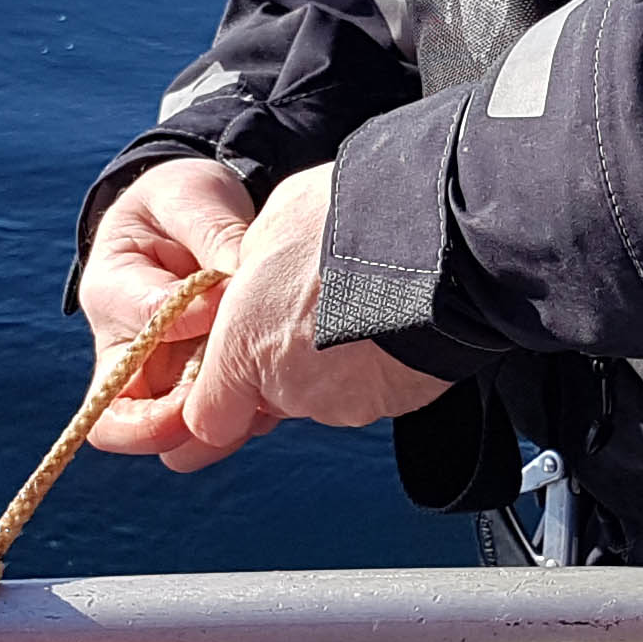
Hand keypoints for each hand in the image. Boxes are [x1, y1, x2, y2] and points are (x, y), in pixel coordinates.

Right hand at [81, 157, 258, 465]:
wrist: (193, 217)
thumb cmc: (184, 202)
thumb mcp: (193, 199)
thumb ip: (212, 237)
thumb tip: (234, 289)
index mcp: (113, 290)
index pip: (144, 325)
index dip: (192, 321)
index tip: (232, 302)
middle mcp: (124, 346)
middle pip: (119, 419)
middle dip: (168, 426)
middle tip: (226, 408)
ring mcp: (158, 376)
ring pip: (164, 436)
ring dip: (212, 434)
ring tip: (262, 410)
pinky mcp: (194, 387)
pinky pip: (209, 425)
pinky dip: (241, 423)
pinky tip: (277, 403)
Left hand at [82, 159, 450, 472]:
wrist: (433, 238)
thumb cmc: (340, 221)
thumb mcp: (268, 230)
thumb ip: (248, 276)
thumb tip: (252, 281)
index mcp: (244, 349)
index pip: (209, 420)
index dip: (216, 403)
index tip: (222, 391)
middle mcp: (291, 391)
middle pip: (275, 395)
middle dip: (284, 360)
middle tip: (312, 304)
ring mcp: (348, 403)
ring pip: (326, 391)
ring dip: (334, 359)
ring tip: (360, 303)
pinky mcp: (395, 402)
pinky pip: (373, 387)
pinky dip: (377, 362)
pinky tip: (391, 319)